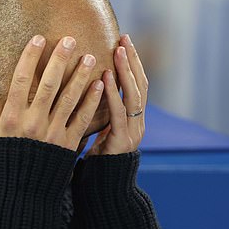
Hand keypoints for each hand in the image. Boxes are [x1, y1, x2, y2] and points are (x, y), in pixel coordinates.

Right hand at [0, 35, 104, 150]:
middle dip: (60, 59)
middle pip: (49, 83)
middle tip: (71, 39)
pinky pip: (82, 120)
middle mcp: (34, 122)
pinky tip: (99, 86)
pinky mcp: (68, 146)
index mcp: (11, 118)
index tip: (39, 38)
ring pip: (70, 98)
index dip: (31, 56)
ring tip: (90, 57)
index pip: (22, 79)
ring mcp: (53, 134)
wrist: (18, 200)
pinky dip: (92, 102)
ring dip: (81, 76)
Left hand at [86, 34, 147, 155]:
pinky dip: (112, 94)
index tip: (124, 41)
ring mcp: (133, 133)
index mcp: (133, 120)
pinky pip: (119, 114)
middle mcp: (138, 124)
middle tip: (124, 38)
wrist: (103, 190)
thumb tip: (87, 89)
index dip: (133, 63)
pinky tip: (104, 78)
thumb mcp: (100, 131)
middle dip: (133, 60)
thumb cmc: (96, 160)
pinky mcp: (122, 142)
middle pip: (141, 85)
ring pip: (134, 95)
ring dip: (126, 71)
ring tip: (118, 51)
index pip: (138, 85)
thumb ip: (100, 112)